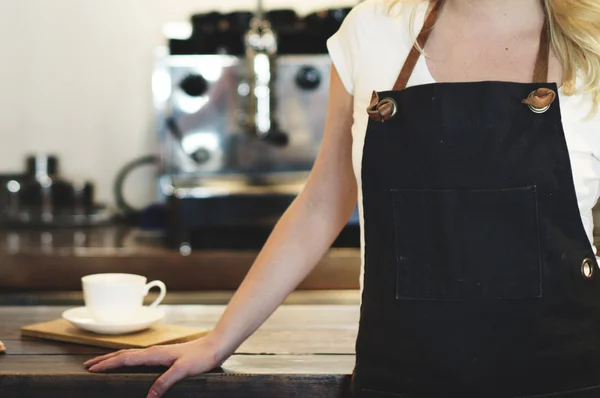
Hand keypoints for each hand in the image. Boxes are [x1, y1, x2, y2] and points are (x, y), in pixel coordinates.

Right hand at [84, 336, 224, 397]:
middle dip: (104, 359)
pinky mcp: (164, 356)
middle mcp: (153, 351)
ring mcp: (158, 353)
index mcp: (154, 354)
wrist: (215, 347)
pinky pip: (139, 357)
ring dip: (114, 358)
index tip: (91, 368)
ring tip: (102, 363)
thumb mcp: (183, 371)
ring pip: (130, 355)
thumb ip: (165, 382)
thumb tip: (149, 397)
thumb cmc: (200, 357)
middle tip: (88, 365)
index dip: (107, 363)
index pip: (124, 358)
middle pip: (123, 354)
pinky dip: (127, 360)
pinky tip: (129, 364)